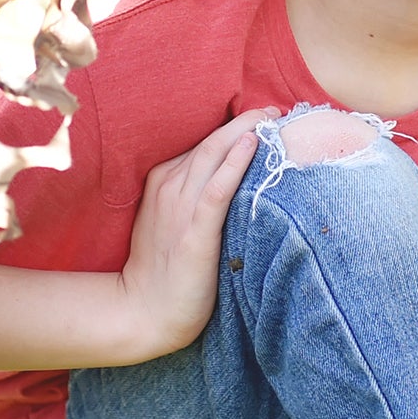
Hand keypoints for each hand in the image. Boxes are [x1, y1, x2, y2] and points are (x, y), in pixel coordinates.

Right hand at [115, 109, 276, 360]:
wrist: (145, 310)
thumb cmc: (163, 269)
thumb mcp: (172, 221)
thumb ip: (194, 197)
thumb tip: (232, 179)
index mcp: (163, 182)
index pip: (202, 146)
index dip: (232, 129)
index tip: (260, 118)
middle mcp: (169, 188)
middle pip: (209, 143)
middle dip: (242, 120)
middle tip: (272, 109)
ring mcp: (180, 209)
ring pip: (213, 157)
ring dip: (242, 132)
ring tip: (269, 116)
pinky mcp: (194, 235)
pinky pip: (216, 191)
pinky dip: (233, 164)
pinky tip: (251, 145)